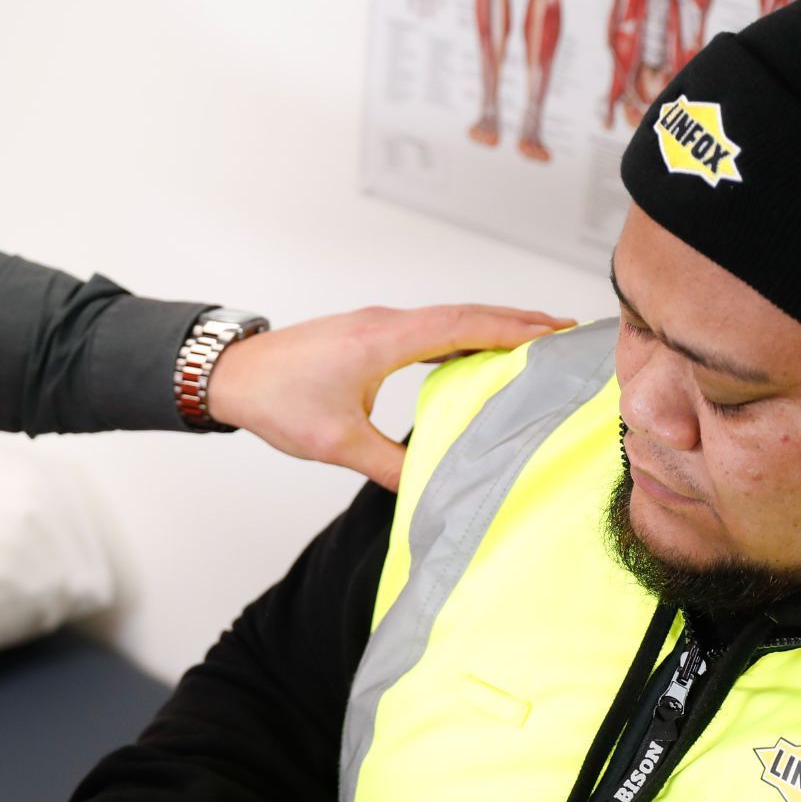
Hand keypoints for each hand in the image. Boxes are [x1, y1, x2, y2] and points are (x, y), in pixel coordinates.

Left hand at [205, 304, 573, 490]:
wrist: (232, 374)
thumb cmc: (276, 400)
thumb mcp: (335, 443)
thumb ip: (389, 465)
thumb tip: (432, 487)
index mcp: (383, 341)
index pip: (463, 325)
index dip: (514, 327)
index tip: (557, 330)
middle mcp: (385, 324)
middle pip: (465, 314)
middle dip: (519, 321)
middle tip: (568, 331)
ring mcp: (377, 325)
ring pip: (448, 318)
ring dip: (493, 325)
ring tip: (539, 339)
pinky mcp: (369, 333)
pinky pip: (430, 327)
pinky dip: (464, 333)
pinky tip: (480, 350)